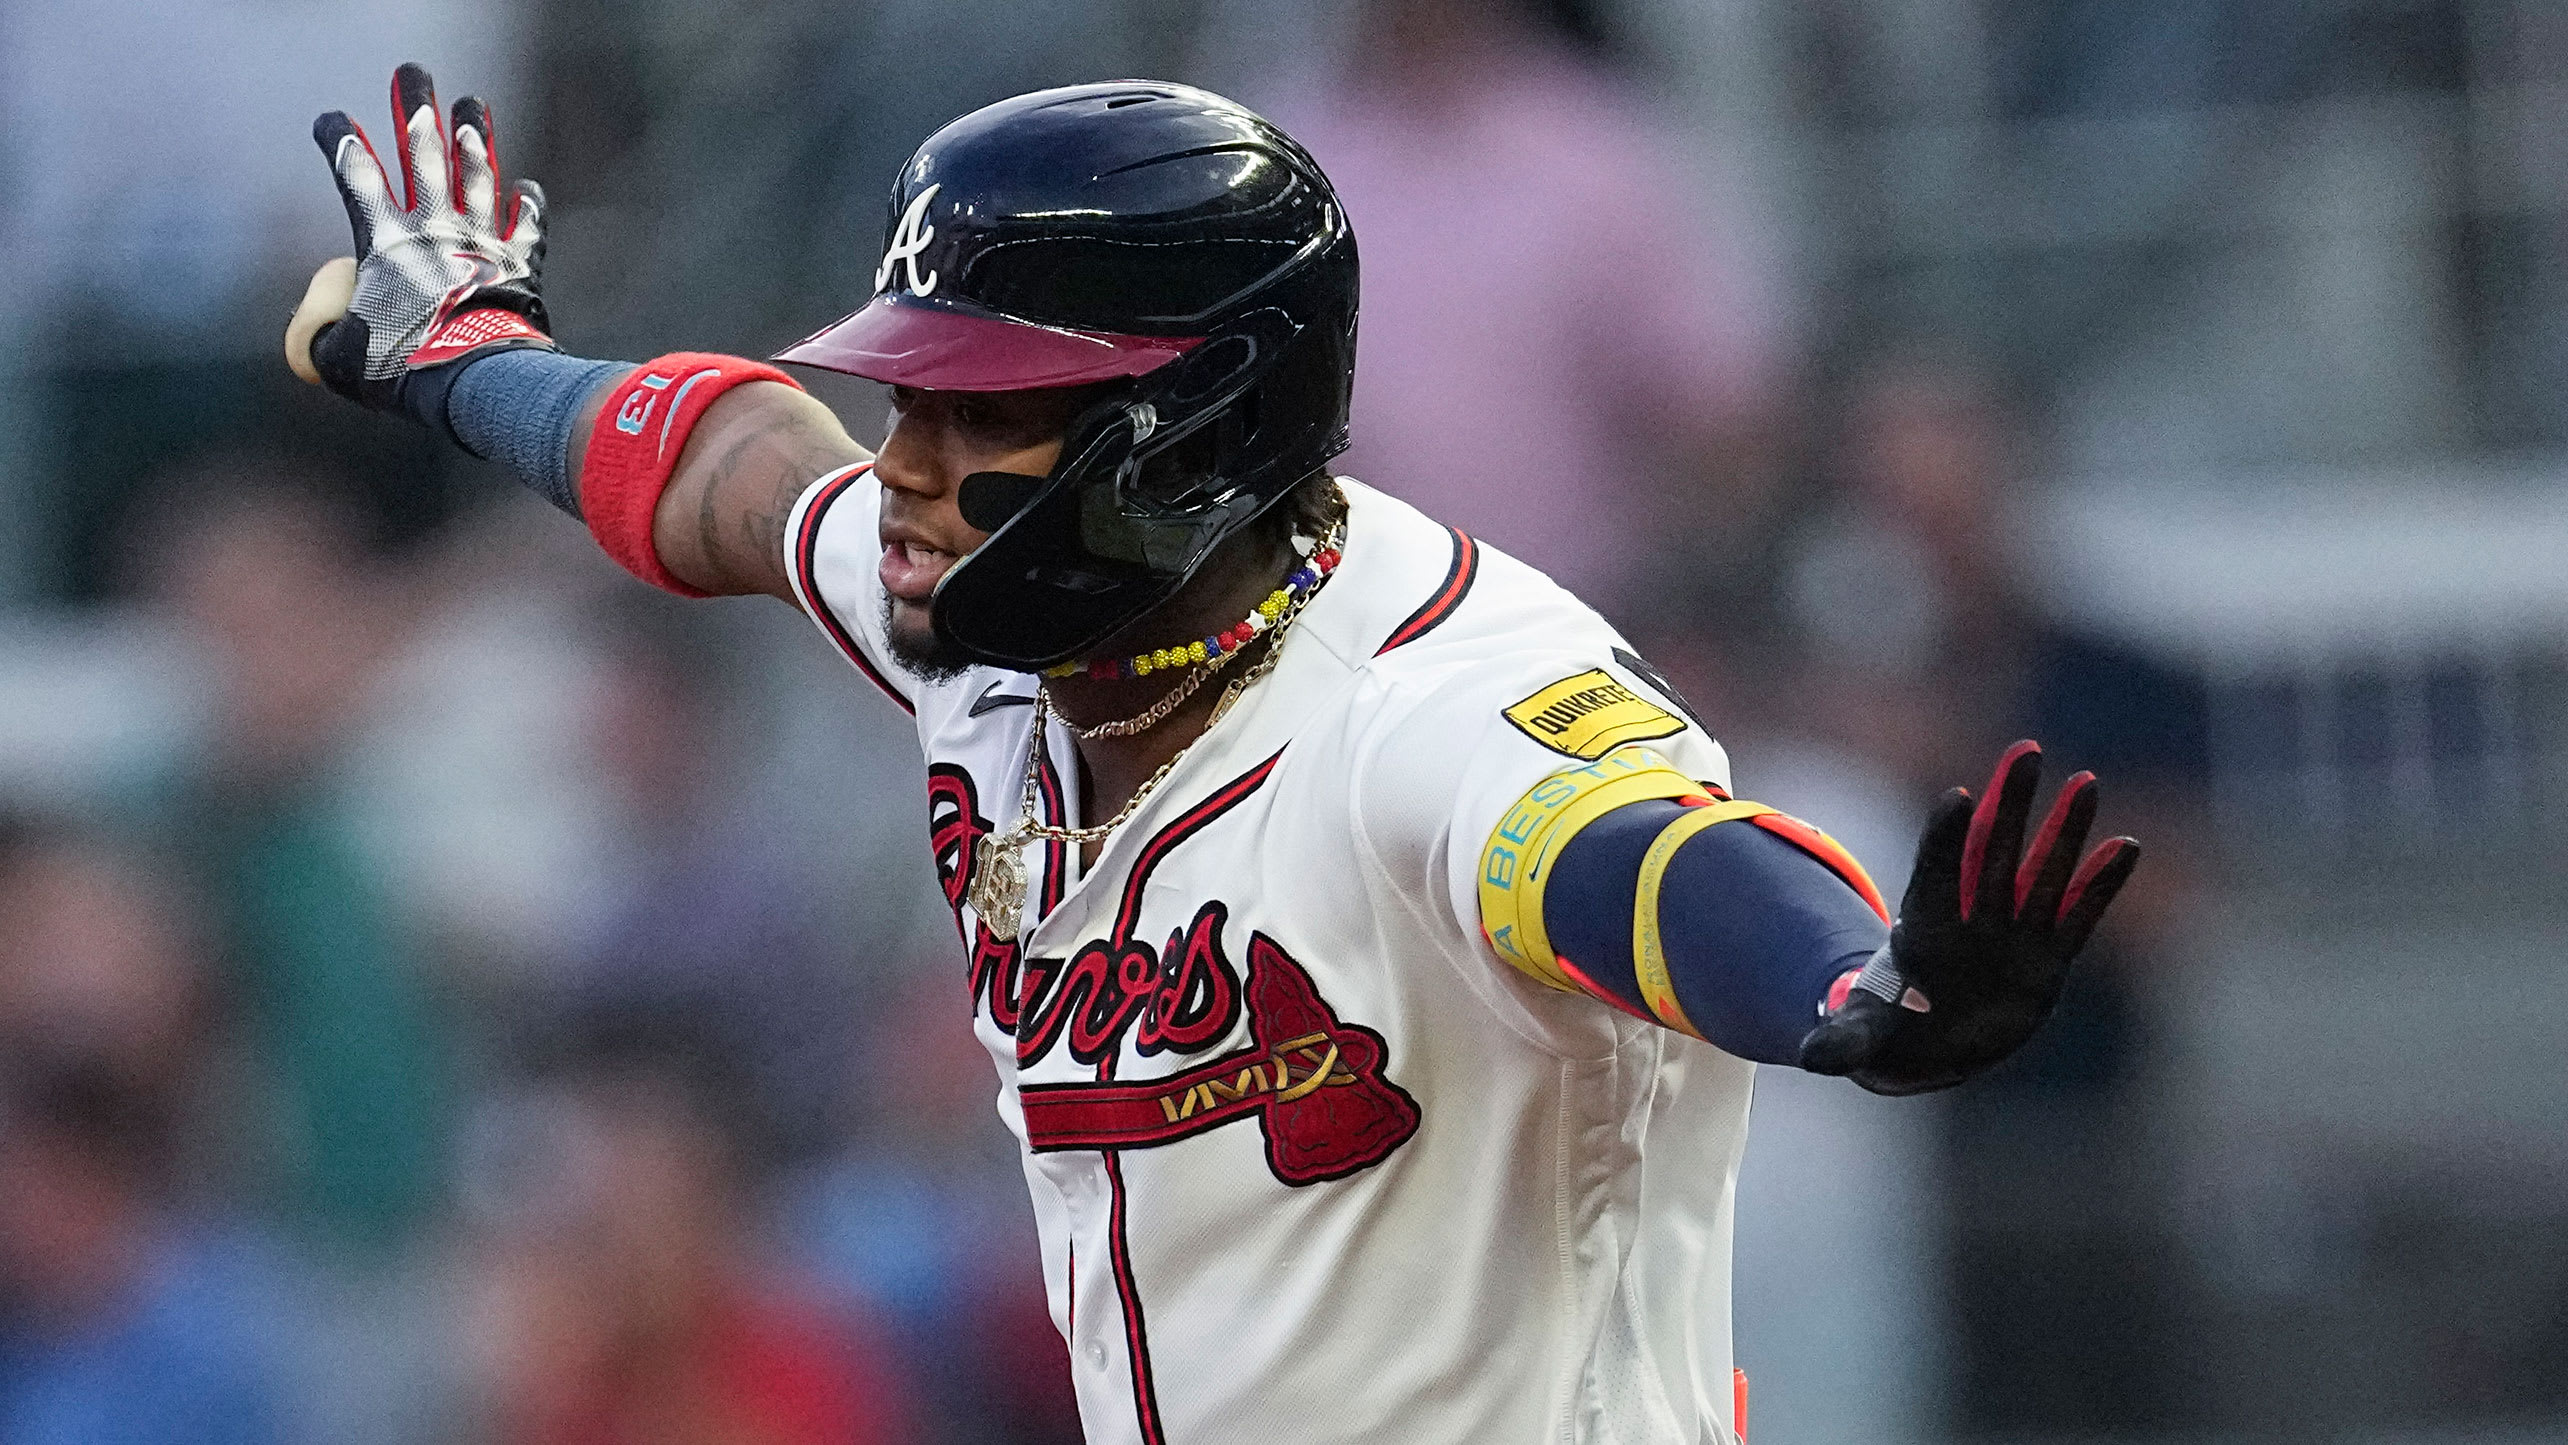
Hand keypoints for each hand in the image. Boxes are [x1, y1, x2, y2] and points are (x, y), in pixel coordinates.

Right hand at [285, 62, 551, 434]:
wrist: (475, 380)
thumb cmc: (401, 371)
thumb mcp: (336, 356)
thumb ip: (320, 328)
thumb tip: (326, 315)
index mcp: (383, 243)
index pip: (356, 176)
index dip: (341, 141)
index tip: (332, 119)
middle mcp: (433, 229)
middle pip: (424, 154)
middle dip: (416, 107)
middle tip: (414, 73)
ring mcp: (480, 241)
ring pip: (476, 174)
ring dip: (473, 136)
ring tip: (471, 104)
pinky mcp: (519, 263)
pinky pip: (526, 226)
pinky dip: (526, 204)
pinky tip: (526, 185)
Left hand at [1797, 740, 2140, 1095]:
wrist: (1927, 1045)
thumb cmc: (1889, 1030)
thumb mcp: (1861, 1040)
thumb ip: (1842, 1041)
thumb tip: (1810, 1057)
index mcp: (1924, 931)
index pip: (1936, 874)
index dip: (1946, 838)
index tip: (1959, 796)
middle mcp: (1971, 922)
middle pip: (1994, 854)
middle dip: (2011, 805)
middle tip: (2027, 751)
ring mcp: (2012, 937)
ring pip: (2042, 875)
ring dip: (2065, 831)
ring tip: (2086, 781)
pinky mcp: (2046, 961)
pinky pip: (2078, 917)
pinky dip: (2100, 886)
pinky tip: (2124, 846)